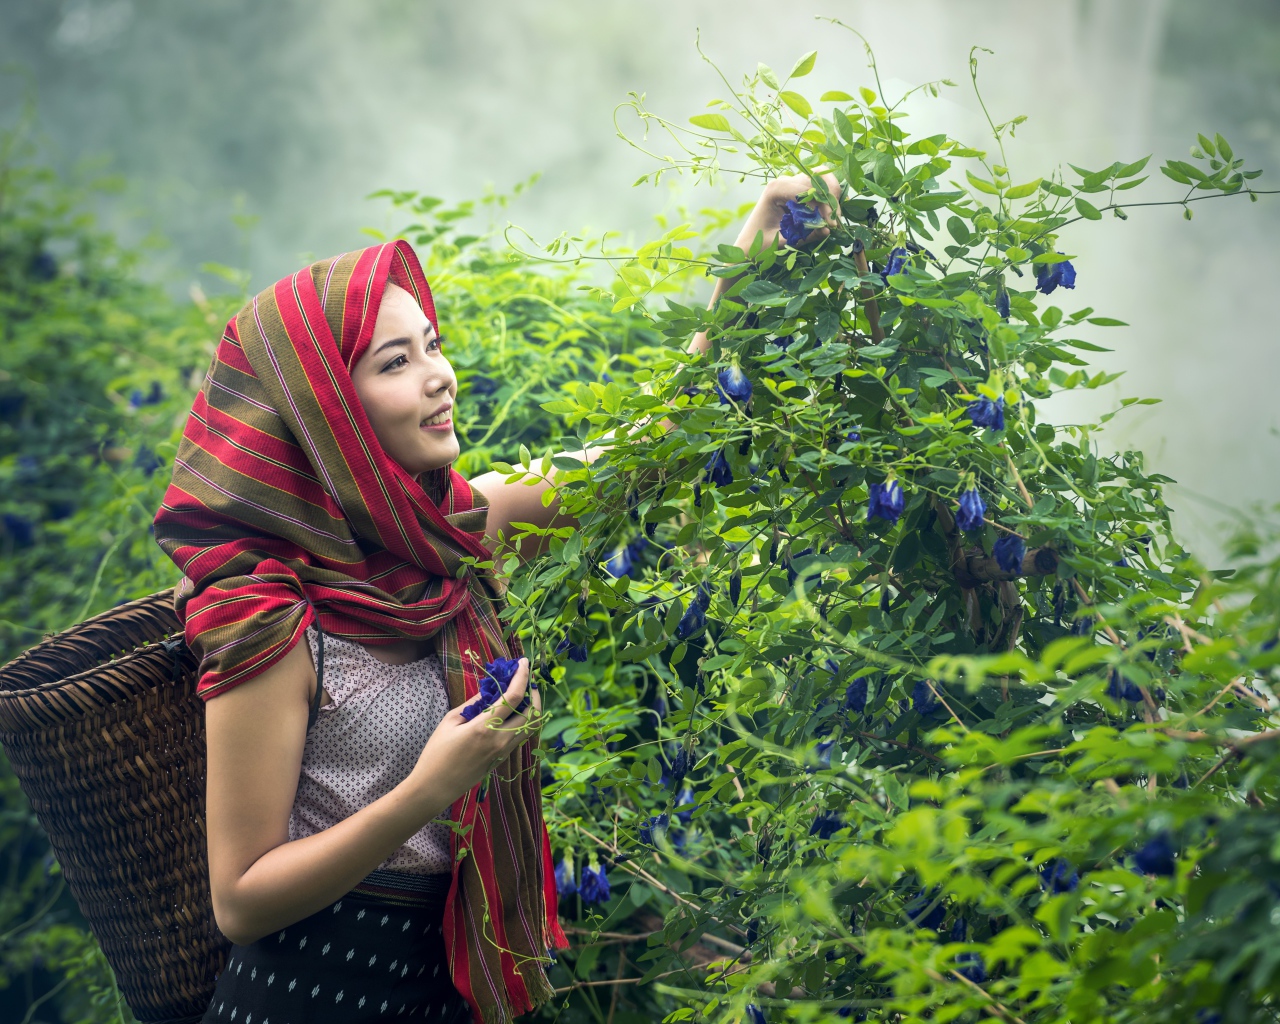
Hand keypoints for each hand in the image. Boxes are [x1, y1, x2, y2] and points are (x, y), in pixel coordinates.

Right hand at [409, 657, 541, 808]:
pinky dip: (522, 720)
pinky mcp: (502, 759)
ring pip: (530, 727)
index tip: (524, 662)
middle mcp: (501, 740)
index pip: (513, 697)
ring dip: (531, 708)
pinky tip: (511, 712)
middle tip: (525, 680)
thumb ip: (474, 703)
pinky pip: (520, 736)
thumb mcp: (451, 721)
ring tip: (520, 694)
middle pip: (532, 713)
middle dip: (533, 693)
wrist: (435, 787)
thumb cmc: (437, 753)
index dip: (522, 676)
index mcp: (485, 728)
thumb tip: (490, 689)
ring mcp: (503, 752)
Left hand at [754, 171, 843, 248]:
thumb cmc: (758, 244)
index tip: (830, 224)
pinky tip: (829, 216)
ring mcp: (791, 184)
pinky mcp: (796, 191)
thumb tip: (828, 230)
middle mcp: (783, 181)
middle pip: (816, 178)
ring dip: (830, 197)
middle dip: (829, 198)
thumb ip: (804, 236)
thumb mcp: (781, 242)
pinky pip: (817, 188)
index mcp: (775, 189)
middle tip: (834, 221)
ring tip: (833, 218)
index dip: (822, 205)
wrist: (747, 245)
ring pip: (820, 179)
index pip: (807, 190)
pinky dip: (826, 199)